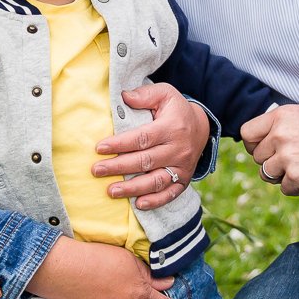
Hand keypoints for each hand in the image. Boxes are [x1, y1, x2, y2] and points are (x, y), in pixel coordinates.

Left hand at [94, 82, 207, 210]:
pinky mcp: (184, 180)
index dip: (120, 144)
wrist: (202, 128)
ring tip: (111, 191)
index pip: (142, 138)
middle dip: (119, 167)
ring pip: (156, 181)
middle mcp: (178, 149)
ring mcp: (182, 167)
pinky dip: (156, 201)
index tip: (99, 148)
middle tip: (97, 170)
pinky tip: (139, 204)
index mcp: (172, 127)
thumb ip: (145, 95)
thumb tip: (124, 97)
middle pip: (145, 161)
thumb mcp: (165, 94)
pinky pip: (170, 194)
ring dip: (133, 188)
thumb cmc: (176, 110)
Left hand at [240, 105, 298, 194]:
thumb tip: (262, 141)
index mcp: (280, 116)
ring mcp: (288, 156)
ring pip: (267, 175)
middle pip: (256, 157)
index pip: (247, 133)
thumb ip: (282, 125)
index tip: (264, 150)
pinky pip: (285, 189)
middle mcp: (280, 135)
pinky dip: (297, 187)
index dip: (253, 145)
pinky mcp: (298, 176)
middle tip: (292, 161)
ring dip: (281, 176)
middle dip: (271, 162)